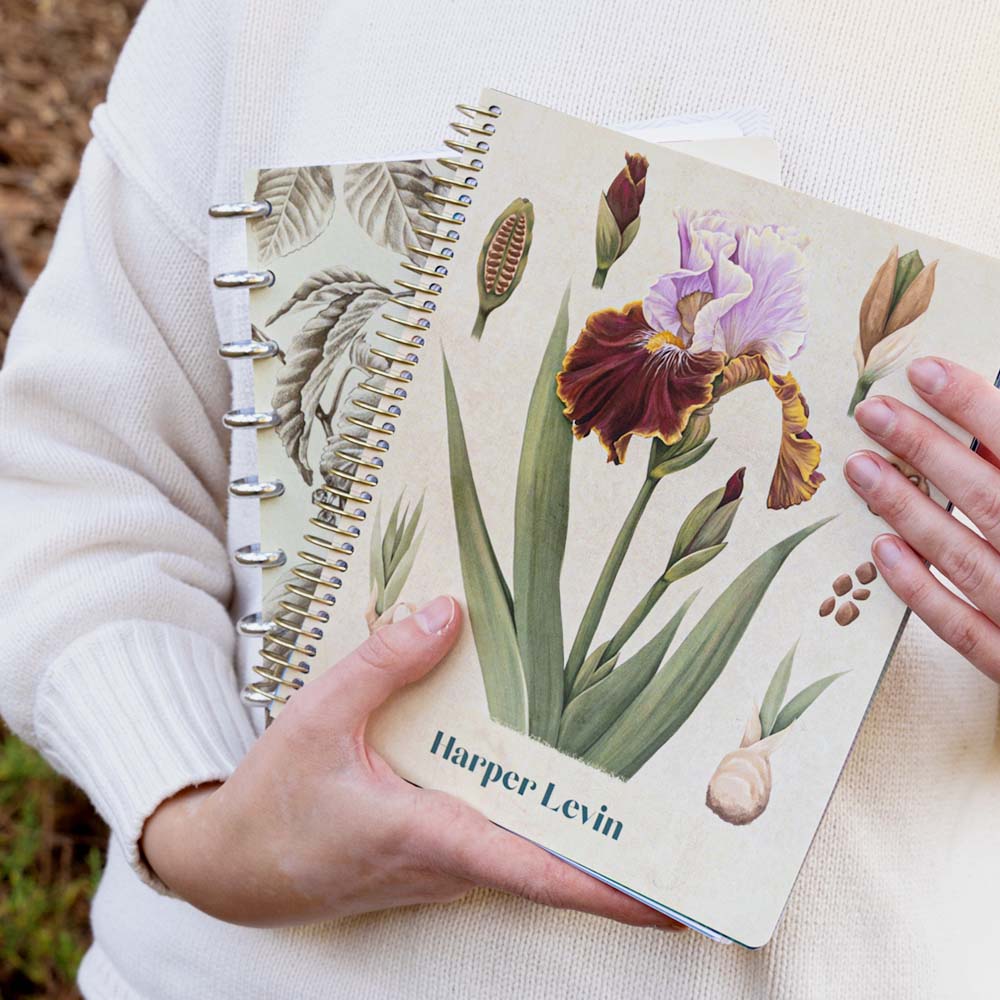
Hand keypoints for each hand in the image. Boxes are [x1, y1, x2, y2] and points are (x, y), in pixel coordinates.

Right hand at [141, 595, 680, 929]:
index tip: (679, 897)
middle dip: (624, 852)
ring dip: (582, 829)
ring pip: (528, 848)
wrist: (229, 868)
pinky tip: (551, 766)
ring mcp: (444, 864)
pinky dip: (534, 811)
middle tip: (695, 822)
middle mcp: (452, 862)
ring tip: (646, 787)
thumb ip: (386, 663)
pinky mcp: (433, 853)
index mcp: (433, 839)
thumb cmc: (272, 805)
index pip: (539, 873)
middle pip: (554, 862)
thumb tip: (451, 611)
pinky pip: (498, 833)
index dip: (613, 889)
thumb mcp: (320, 717)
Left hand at [845, 356, 999, 681]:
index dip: (976, 407)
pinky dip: (921, 590)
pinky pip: (962, 628)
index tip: (926, 371)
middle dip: (927, 450)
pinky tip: (882, 550)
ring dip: (907, 510)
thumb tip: (993, 420)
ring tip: (860, 466)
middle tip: (873, 411)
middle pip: (989, 498)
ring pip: (965, 557)